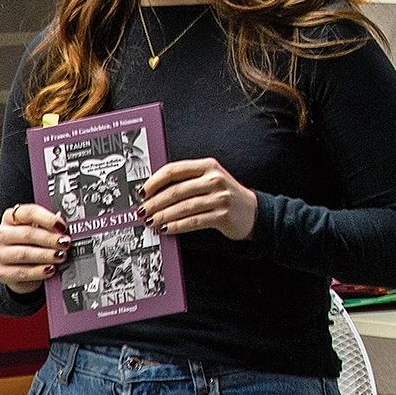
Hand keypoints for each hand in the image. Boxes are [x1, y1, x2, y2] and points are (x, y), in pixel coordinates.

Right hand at [0, 202, 69, 292]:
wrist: (17, 266)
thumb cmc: (31, 243)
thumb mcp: (39, 231)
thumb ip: (50, 226)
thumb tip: (65, 227)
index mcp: (11, 217)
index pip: (28, 213)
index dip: (48, 219)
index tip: (62, 226)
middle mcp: (2, 234)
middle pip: (27, 233)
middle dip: (49, 238)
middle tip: (65, 243)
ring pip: (24, 253)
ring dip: (45, 255)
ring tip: (60, 256)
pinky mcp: (1, 272)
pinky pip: (22, 272)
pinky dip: (38, 271)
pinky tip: (50, 269)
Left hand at [141, 159, 257, 239]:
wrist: (252, 211)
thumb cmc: (224, 195)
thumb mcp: (209, 179)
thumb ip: (187, 180)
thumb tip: (154, 192)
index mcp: (207, 165)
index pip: (174, 170)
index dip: (155, 181)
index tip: (142, 192)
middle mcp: (214, 179)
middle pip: (176, 190)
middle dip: (155, 202)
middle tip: (142, 211)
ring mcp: (219, 197)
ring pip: (183, 207)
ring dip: (163, 216)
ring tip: (151, 221)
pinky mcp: (222, 215)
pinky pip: (193, 221)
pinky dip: (177, 226)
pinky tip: (167, 229)